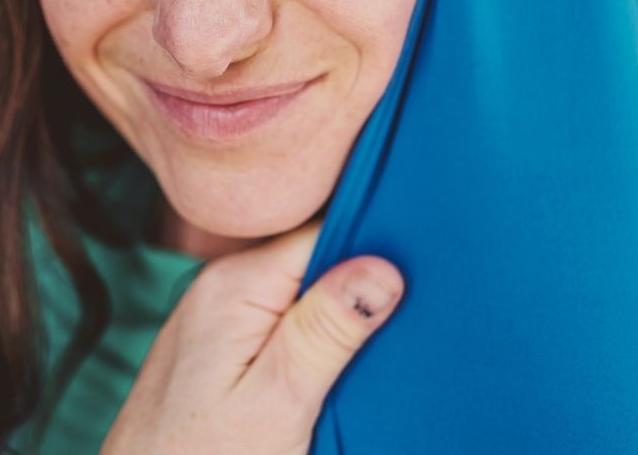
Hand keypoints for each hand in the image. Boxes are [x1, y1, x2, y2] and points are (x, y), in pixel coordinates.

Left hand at [102, 221, 403, 454]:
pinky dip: (312, 334)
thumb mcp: (276, 405)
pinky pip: (280, 315)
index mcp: (235, 284)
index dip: (374, 244)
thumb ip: (325, 332)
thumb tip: (382, 268)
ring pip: (300, 288)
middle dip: (359, 282)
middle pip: (312, 257)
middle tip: (409, 311)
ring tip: (378, 339)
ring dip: (337, 313)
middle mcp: (223, 285)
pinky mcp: (219, 344)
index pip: (322, 232)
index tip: (420, 268)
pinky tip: (335, 360)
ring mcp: (218, 313)